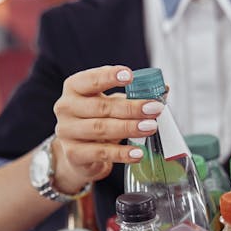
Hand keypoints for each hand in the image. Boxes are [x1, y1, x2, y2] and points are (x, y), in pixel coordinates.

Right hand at [51, 65, 164, 193]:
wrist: (79, 154)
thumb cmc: (97, 121)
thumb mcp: (112, 105)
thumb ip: (134, 96)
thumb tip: (164, 89)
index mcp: (74, 88)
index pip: (90, 79)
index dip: (109, 76)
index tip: (130, 75)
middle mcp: (66, 108)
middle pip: (100, 106)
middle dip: (131, 107)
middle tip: (154, 109)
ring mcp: (67, 132)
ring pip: (100, 129)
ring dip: (129, 128)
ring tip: (151, 127)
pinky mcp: (74, 154)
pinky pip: (101, 153)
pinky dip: (121, 153)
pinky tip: (138, 152)